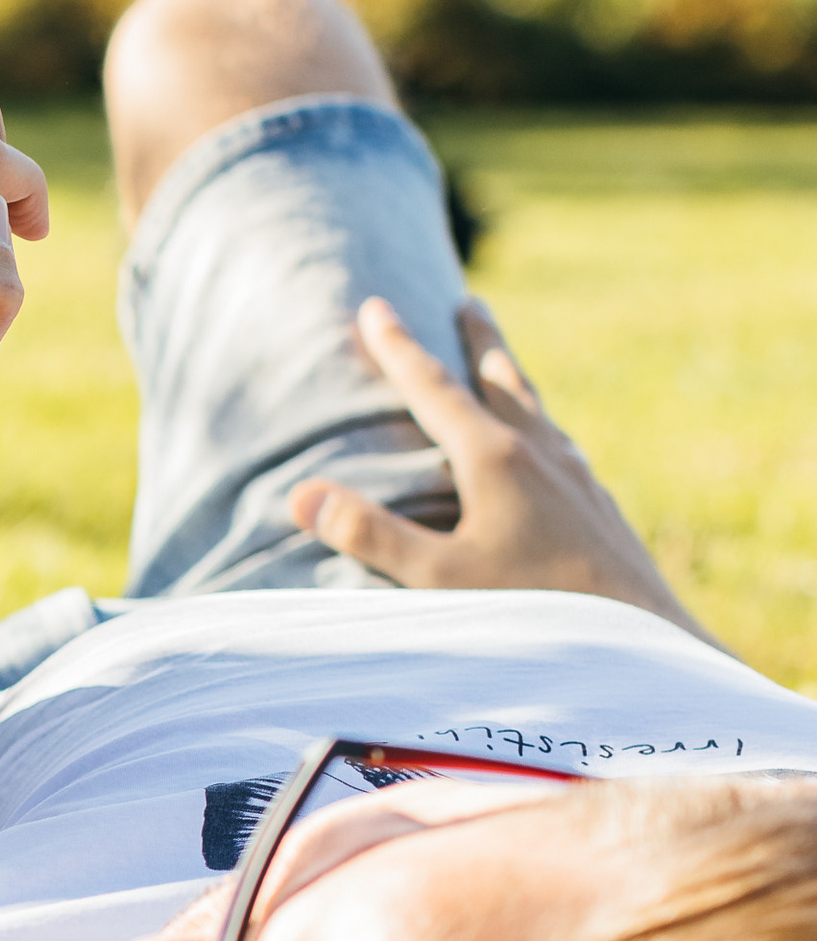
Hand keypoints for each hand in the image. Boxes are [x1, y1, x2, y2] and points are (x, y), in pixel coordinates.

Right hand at [288, 298, 718, 643]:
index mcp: (494, 457)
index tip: (374, 306)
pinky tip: (552, 451)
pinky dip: (541, 427)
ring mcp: (576, 475)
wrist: (639, 637)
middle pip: (501, 378)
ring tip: (502, 367)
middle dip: (477, 339)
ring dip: (511, 378)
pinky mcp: (598, 505)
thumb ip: (369, 535)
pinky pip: (562, 446)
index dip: (396, 347)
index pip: (432, 388)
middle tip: (468, 303)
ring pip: (537, 408)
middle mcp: (540, 451)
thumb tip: (301, 495)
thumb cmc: (532, 610)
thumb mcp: (438, 578)